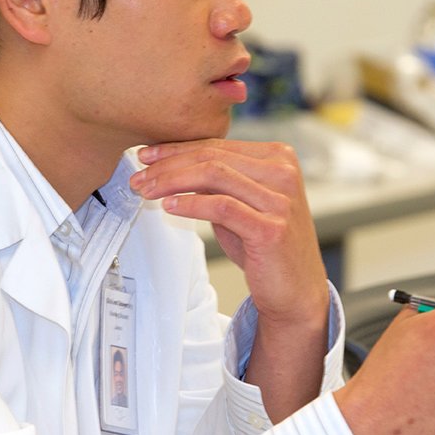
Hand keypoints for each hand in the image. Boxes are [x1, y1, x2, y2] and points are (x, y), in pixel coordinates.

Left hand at [133, 139, 329, 420]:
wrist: (296, 290)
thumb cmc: (265, 245)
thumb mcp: (241, 203)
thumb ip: (217, 182)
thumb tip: (169, 165)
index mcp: (279, 157)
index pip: (218, 145)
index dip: (177, 148)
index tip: (147, 156)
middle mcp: (283, 172)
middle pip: (213, 156)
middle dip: (168, 164)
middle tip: (138, 176)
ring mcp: (280, 200)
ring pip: (214, 175)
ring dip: (172, 181)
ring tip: (146, 190)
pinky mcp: (271, 228)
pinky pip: (222, 207)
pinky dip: (191, 204)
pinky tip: (169, 207)